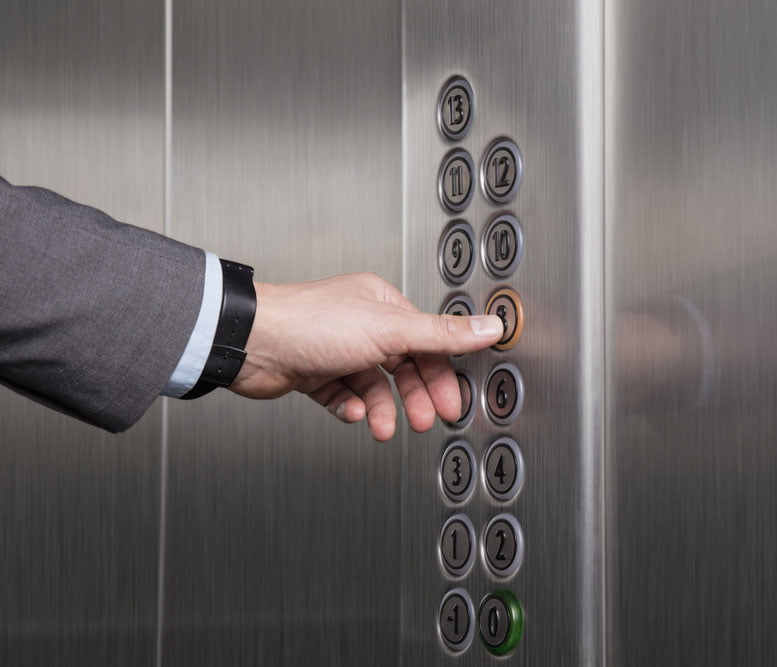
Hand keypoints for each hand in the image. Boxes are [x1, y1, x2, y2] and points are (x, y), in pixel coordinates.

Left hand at [228, 273, 502, 440]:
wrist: (251, 344)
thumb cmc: (310, 323)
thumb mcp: (390, 329)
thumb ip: (442, 334)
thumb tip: (489, 326)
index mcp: (382, 304)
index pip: (426, 341)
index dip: (442, 374)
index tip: (452, 402)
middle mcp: (361, 323)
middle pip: (403, 366)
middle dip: (415, 397)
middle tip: (425, 421)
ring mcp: (337, 348)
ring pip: (373, 386)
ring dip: (382, 409)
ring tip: (383, 427)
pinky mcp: (315, 373)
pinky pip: (344, 396)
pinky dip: (351, 408)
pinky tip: (351, 412)